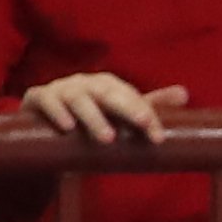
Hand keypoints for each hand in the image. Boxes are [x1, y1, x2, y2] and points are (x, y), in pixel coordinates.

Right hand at [17, 72, 184, 144]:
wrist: (45, 129)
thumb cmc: (89, 119)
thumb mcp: (119, 115)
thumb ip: (148, 106)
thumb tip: (184, 93)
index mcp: (109, 85)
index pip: (132, 97)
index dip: (146, 114)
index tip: (159, 137)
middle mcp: (86, 83)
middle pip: (108, 93)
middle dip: (127, 109)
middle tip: (143, 125)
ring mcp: (61, 88)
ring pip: (79, 99)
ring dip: (94, 117)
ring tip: (108, 138)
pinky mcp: (37, 97)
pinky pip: (46, 101)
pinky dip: (56, 111)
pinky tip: (67, 127)